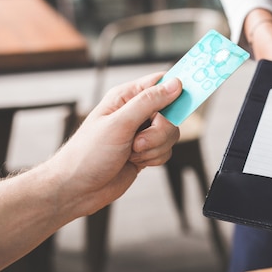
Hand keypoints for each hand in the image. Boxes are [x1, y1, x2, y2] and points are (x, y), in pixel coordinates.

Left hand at [49, 72, 181, 216]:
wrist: (77, 189)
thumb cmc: (88, 154)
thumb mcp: (119, 124)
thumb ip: (149, 102)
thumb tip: (175, 84)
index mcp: (126, 97)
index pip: (161, 82)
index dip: (177, 87)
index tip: (194, 92)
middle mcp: (135, 112)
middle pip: (171, 112)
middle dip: (160, 131)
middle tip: (139, 141)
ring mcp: (141, 133)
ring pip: (171, 134)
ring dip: (155, 147)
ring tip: (132, 154)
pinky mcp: (145, 152)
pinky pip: (166, 150)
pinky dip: (154, 159)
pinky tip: (136, 163)